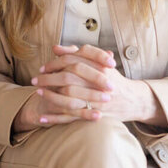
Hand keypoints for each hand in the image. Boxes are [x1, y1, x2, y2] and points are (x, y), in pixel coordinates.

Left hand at [29, 43, 143, 125]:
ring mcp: (97, 101)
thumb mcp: (99, 63)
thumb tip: (55, 48)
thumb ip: (78, 54)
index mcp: (101, 67)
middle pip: (69, 80)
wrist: (132, 100)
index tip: (43, 67)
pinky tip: (42, 118)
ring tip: (38, 94)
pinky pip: (72, 118)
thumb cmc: (112, 79)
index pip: (74, 62)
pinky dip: (56, 119)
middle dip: (49, 80)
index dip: (56, 64)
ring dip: (51, 97)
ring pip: (69, 99)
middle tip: (35, 80)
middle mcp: (99, 83)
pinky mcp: (95, 116)